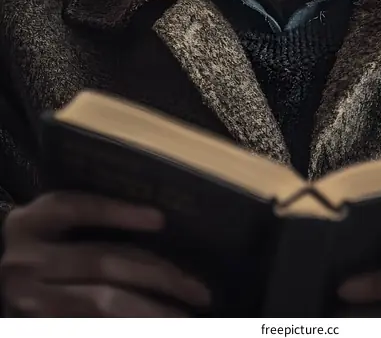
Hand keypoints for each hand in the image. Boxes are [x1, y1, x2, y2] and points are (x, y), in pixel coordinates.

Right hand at [0, 192, 210, 316]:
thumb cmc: (34, 245)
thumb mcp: (49, 221)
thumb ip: (89, 216)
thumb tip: (158, 222)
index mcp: (33, 222)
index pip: (81, 208)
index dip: (120, 213)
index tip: (161, 220)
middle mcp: (28, 262)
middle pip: (104, 262)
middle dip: (158, 275)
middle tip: (199, 290)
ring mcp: (31, 303)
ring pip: (103, 304)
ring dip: (151, 311)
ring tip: (186, 316)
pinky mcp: (41, 328)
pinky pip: (93, 326)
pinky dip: (127, 326)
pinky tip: (154, 325)